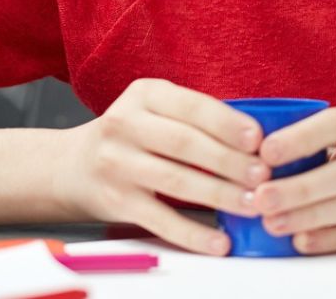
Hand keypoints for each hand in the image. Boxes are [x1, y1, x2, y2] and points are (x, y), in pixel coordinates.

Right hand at [53, 79, 269, 254]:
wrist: (72, 166)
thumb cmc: (133, 134)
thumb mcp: (156, 108)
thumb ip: (196, 116)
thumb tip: (256, 139)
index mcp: (145, 94)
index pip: (192, 106)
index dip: (227, 123)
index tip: (258, 139)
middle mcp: (125, 125)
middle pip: (186, 144)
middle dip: (230, 162)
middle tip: (263, 176)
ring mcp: (117, 164)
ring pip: (176, 181)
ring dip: (220, 195)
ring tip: (251, 204)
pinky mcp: (115, 202)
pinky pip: (160, 220)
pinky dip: (193, 234)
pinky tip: (219, 241)